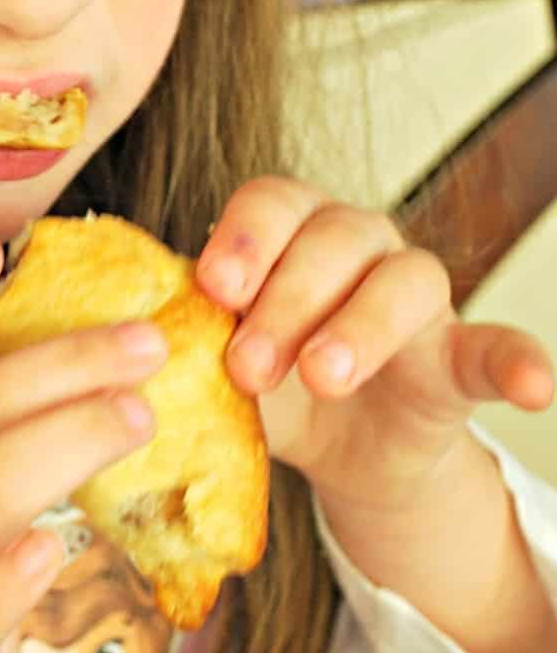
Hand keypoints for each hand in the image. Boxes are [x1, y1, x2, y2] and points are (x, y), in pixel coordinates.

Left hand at [195, 177, 553, 510]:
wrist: (336, 450)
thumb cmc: (268, 382)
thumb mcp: (217, 359)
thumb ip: (190, 335)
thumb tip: (136, 341)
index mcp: (292, 230)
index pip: (274, 202)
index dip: (244, 238)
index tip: (212, 289)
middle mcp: (359, 246)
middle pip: (333, 239)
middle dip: (286, 301)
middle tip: (248, 367)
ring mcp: (417, 299)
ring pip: (404, 280)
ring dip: (362, 326)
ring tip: (324, 377)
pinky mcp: (459, 358)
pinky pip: (498, 346)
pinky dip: (520, 360)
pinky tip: (536, 385)